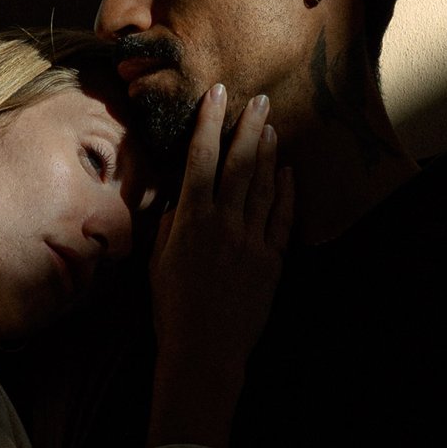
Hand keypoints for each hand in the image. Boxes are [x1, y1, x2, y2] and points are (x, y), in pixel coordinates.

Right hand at [145, 85, 292, 433]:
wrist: (204, 351)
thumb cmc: (173, 311)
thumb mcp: (158, 264)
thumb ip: (171, 226)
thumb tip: (181, 200)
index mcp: (190, 221)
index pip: (200, 160)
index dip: (209, 124)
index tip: (217, 96)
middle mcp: (223, 224)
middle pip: (240, 164)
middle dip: (248, 127)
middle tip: (259, 100)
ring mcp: (251, 241)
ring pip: (263, 185)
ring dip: (268, 153)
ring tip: (271, 126)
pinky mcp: (272, 261)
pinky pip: (282, 217)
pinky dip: (286, 191)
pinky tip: (288, 171)